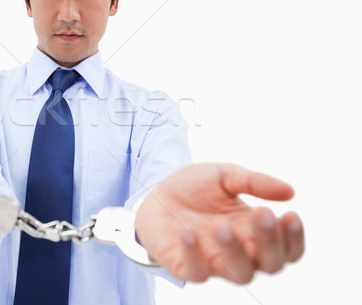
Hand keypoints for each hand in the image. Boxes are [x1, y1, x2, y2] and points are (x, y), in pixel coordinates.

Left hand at [135, 163, 303, 283]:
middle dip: (270, 242)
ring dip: (235, 251)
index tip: (290, 215)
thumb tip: (291, 191)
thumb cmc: (195, 188)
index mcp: (255, 232)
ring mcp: (213, 262)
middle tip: (263, 213)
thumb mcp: (225, 176)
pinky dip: (195, 255)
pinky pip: (196, 272)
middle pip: (270, 264)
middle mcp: (240, 252)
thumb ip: (254, 182)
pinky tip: (190, 233)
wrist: (155, 194)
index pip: (287, 248)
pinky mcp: (185, 267)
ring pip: (239, 274)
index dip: (294, 238)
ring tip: (222, 224)